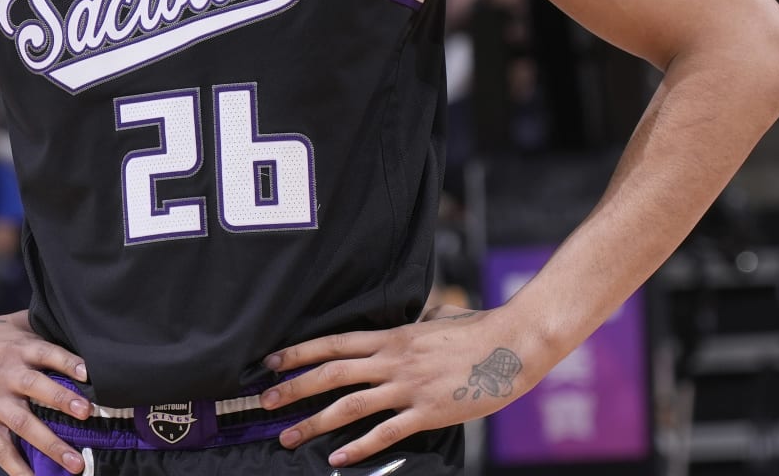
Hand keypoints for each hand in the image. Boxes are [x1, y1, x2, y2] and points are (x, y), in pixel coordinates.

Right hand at [0, 311, 92, 475]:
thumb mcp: (6, 324)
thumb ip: (35, 326)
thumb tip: (69, 322)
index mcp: (17, 348)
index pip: (47, 353)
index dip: (69, 362)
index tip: (89, 374)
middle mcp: (7, 374)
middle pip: (38, 388)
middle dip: (63, 400)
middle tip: (87, 413)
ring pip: (24, 424)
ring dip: (51, 444)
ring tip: (76, 463)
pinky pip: (1, 449)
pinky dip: (18, 468)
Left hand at [259, 306, 545, 468]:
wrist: (514, 344)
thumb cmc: (479, 330)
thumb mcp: (439, 319)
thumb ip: (418, 325)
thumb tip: (413, 322)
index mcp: (393, 337)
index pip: (334, 342)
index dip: (299, 352)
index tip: (271, 361)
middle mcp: (393, 360)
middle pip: (331, 373)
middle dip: (293, 388)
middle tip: (264, 401)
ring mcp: (409, 387)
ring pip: (349, 405)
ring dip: (315, 422)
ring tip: (289, 436)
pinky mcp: (427, 412)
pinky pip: (385, 433)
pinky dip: (359, 447)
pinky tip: (339, 459)